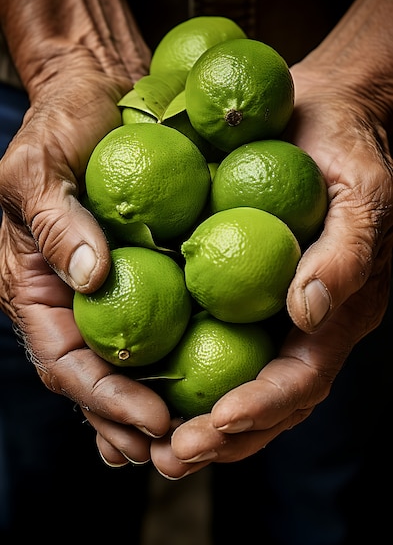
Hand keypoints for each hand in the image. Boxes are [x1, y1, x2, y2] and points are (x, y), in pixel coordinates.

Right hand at [0, 62, 171, 465]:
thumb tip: (93, 279)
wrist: (95, 93)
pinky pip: (165, 321)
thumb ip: (57, 222)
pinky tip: (210, 381)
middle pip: (97, 378)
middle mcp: (73, 299)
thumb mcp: (38, 168)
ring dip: (156, 406)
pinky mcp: (148, 267)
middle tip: (174, 452)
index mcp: (37, 288)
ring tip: (191, 438)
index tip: (149, 420)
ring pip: (131, 362)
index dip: (103, 397)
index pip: (64, 360)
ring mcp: (112, 287)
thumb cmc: (57, 127)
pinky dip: (181, 358)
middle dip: (130, 421)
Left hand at [149, 49, 392, 478]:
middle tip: (171, 459)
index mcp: (339, 312)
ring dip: (201, 422)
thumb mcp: (361, 195)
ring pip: (237, 381)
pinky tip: (145, 386)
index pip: (302, 378)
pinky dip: (185, 373)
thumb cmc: (350, 152)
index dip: (262, 407)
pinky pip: (215, 340)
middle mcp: (305, 324)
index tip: (214, 424)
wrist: (327, 117)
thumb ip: (345, 255)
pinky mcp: (242, 290)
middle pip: (268, 400)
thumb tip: (308, 312)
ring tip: (153, 447)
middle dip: (223, 438)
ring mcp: (273, 311)